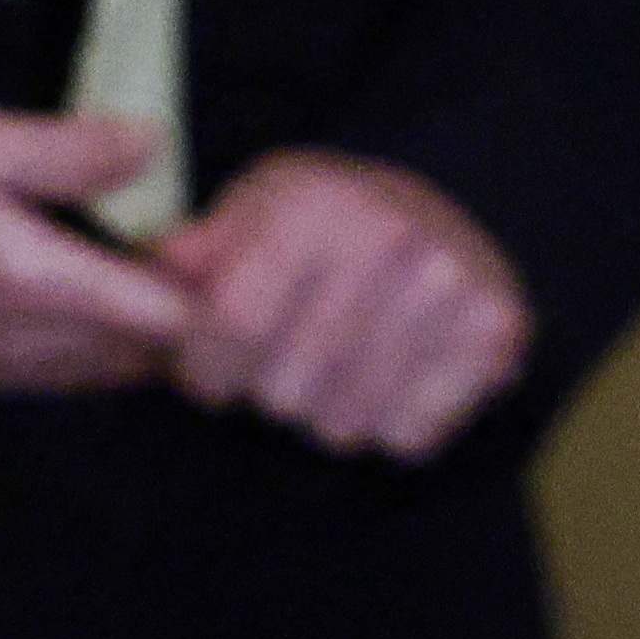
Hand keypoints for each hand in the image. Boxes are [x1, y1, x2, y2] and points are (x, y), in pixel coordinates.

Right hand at [0, 95, 193, 398]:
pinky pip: (45, 378)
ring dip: (128, 336)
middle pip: (139, 359)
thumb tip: (153, 146)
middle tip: (183, 248)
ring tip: (133, 269)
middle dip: (177, 315)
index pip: (166, 319)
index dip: (207, 285)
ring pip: (94, 374)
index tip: (209, 235)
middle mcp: (15, 346)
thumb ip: (63, 149)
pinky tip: (67, 296)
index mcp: (31, 282)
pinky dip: (80, 348)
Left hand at [149, 147, 529, 459]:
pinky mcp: (498, 332)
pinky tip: (387, 376)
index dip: (205, 367)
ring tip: (330, 368)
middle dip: (264, 390)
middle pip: (285, 388)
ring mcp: (452, 283)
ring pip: (343, 421)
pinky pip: (406, 435)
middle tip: (280, 362)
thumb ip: (187, 262)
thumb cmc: (319, 226)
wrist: (436, 214)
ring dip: (321, 412)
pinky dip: (385, 424)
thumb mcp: (244, 218)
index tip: (205, 371)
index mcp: (313, 203)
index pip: (234, 325)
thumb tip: (141, 301)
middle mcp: (389, 236)